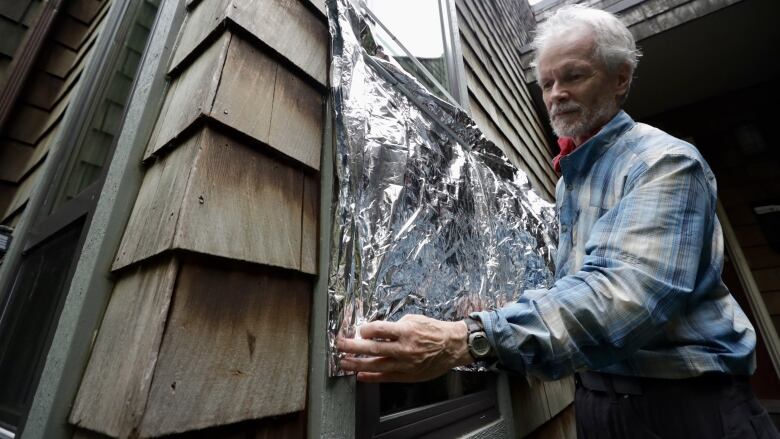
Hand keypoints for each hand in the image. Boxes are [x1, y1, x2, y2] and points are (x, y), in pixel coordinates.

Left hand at [337, 314, 472, 382]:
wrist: (452, 346)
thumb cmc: (433, 330)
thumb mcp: (414, 319)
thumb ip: (394, 325)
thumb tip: (375, 330)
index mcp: (406, 331)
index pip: (379, 330)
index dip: (365, 330)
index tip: (359, 330)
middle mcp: (405, 348)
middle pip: (373, 348)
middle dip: (353, 347)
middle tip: (340, 345)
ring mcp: (406, 364)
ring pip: (376, 365)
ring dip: (357, 364)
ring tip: (344, 362)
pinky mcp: (408, 375)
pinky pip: (386, 377)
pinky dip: (372, 377)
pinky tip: (360, 376)